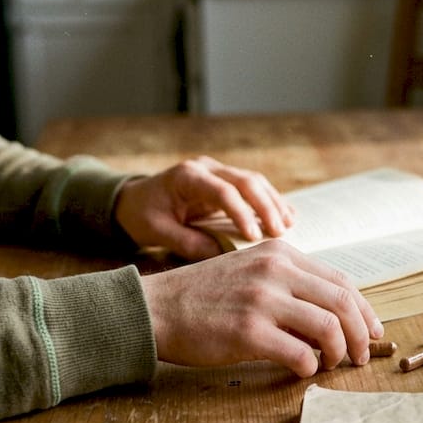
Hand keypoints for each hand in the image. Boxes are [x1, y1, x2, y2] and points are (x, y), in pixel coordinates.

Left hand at [115, 156, 294, 260]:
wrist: (133, 200)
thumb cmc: (142, 215)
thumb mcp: (157, 232)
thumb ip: (188, 243)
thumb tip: (223, 255)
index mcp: (186, 176)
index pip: (222, 191)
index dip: (241, 213)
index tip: (253, 237)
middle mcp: (206, 168)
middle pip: (246, 181)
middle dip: (266, 206)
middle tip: (280, 232)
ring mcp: (218, 171)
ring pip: (255, 181)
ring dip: (273, 202)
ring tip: (288, 226)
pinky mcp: (226, 181)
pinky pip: (254, 187)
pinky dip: (270, 201)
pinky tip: (287, 216)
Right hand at [139, 240, 383, 376]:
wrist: (157, 308)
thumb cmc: (205, 296)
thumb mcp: (250, 270)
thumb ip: (288, 283)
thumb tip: (333, 316)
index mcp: (280, 253)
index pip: (341, 280)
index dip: (364, 309)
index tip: (372, 331)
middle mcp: (275, 270)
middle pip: (342, 302)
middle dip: (362, 334)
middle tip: (361, 356)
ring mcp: (262, 299)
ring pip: (329, 327)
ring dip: (339, 352)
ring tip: (332, 364)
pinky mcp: (248, 331)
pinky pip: (300, 354)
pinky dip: (310, 367)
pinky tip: (303, 370)